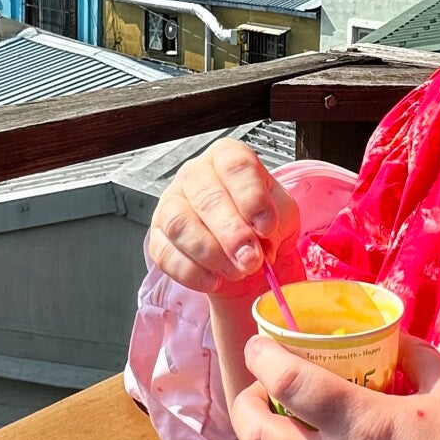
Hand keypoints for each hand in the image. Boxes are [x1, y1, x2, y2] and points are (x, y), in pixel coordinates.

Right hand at [145, 138, 300, 297]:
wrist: (248, 257)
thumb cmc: (263, 226)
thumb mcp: (282, 215)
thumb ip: (276, 220)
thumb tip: (259, 236)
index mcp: (227, 158)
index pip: (234, 165)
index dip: (251, 197)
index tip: (266, 227)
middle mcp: (195, 174)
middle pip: (206, 197)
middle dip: (232, 233)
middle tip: (251, 259)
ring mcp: (170, 204)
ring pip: (179, 225)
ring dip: (211, 254)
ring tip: (236, 272)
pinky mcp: (157, 237)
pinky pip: (165, 254)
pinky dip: (192, 273)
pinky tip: (214, 281)